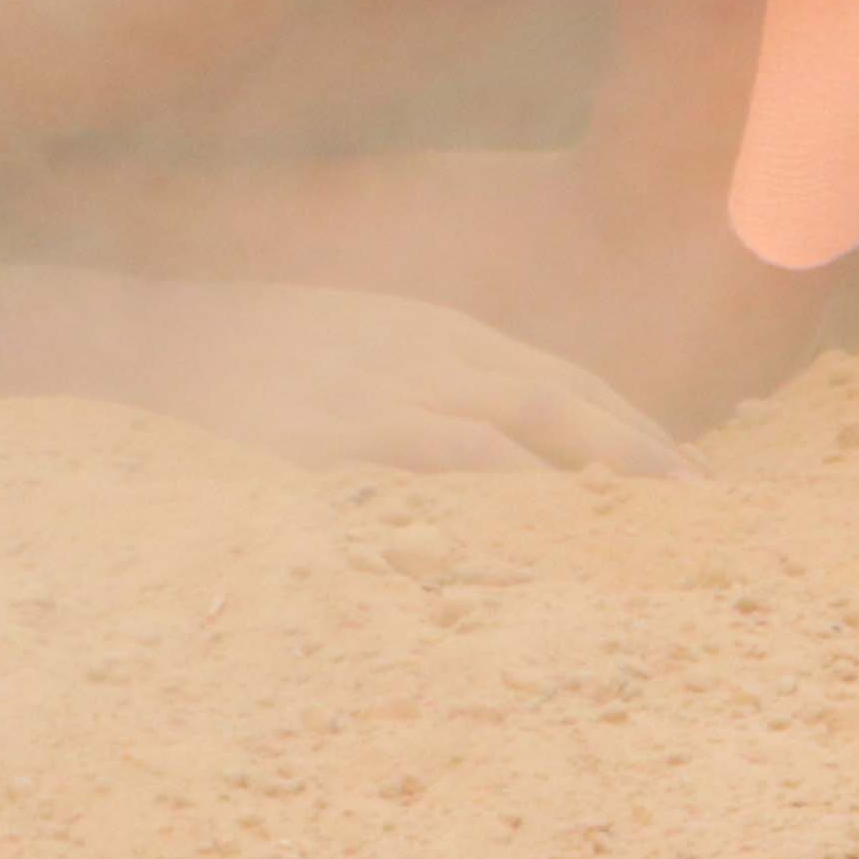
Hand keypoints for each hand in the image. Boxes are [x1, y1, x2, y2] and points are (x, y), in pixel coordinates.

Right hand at [138, 278, 691, 476]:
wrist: (158, 333)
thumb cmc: (259, 353)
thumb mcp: (362, 347)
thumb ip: (432, 384)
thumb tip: (500, 444)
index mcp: (439, 329)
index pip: (563, 377)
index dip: (630, 425)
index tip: (687, 475)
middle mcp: (428, 349)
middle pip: (561, 399)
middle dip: (637, 454)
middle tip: (701, 510)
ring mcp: (385, 386)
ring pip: (516, 428)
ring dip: (588, 477)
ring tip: (647, 529)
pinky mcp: (340, 430)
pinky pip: (436, 458)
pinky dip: (498, 489)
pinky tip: (539, 524)